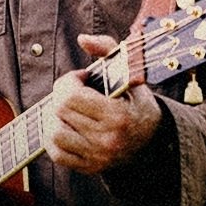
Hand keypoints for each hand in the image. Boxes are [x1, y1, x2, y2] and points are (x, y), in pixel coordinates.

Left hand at [43, 34, 161, 174]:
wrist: (153, 142)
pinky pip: (56, 153)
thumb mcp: (132, 74)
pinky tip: (63, 126)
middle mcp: (106, 139)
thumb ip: (108, 49)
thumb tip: (82, 39)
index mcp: (117, 115)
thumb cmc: (138, 104)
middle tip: (73, 91)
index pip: (70, 96)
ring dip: (54, 116)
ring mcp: (97, 156)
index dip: (69, 81)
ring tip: (66, 109)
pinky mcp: (89, 167)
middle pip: (59, 111)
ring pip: (53, 133)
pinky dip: (52, 138)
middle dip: (60, 94)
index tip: (81, 78)